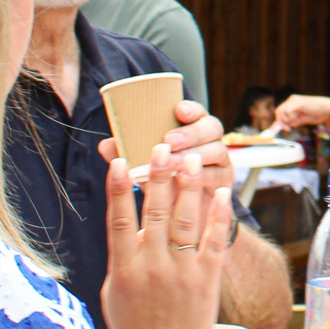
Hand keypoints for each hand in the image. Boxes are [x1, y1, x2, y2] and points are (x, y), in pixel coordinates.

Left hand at [98, 100, 232, 196]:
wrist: (183, 219)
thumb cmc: (164, 184)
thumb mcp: (147, 168)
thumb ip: (130, 155)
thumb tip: (105, 145)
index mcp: (192, 131)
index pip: (197, 113)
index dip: (191, 109)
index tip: (178, 109)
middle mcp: (210, 142)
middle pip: (211, 128)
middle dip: (190, 132)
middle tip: (169, 140)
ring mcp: (221, 162)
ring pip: (216, 150)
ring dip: (193, 155)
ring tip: (172, 164)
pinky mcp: (224, 183)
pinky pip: (218, 176)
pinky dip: (202, 177)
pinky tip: (186, 181)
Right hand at [101, 144, 228, 328]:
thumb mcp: (115, 294)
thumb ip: (122, 258)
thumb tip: (127, 224)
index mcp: (124, 271)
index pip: (120, 221)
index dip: (119, 189)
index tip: (120, 160)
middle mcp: (153, 268)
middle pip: (155, 212)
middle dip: (159, 175)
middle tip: (162, 146)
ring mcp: (183, 273)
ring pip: (185, 220)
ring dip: (189, 186)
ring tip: (192, 159)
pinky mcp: (208, 280)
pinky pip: (214, 240)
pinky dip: (219, 215)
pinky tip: (221, 193)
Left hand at [272, 94, 329, 130]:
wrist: (328, 110)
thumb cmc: (318, 114)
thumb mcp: (302, 119)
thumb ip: (293, 121)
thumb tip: (284, 126)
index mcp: (293, 102)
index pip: (280, 111)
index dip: (278, 121)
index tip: (273, 130)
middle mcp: (292, 99)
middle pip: (278, 111)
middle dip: (281, 122)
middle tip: (288, 129)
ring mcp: (294, 100)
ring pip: (281, 112)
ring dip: (287, 120)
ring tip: (297, 121)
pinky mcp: (297, 103)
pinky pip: (287, 112)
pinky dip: (291, 118)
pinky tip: (299, 117)